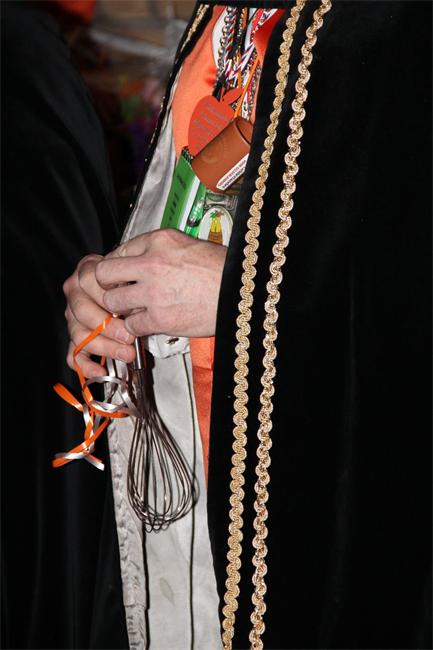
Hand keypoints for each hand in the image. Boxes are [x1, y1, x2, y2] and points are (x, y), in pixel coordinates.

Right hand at [63, 254, 134, 376]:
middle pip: (83, 312)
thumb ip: (130, 285)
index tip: (132, 309)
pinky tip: (100, 372)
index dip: (112, 299)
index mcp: (86, 273)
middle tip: (130, 336)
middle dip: (109, 327)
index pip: (91, 284)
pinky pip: (73, 355)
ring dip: (105, 347)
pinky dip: (86, 366)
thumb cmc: (130, 282)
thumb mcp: (132, 275)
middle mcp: (75, 293)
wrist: (126, 290)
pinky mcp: (75, 337)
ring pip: (79, 335)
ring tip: (127, 353)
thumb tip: (139, 306)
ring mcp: (73, 317)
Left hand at [96, 229, 226, 337]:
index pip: (118, 250)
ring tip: (135, 309)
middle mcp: (152, 263)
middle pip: (104, 274)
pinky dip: (137, 328)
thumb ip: (161, 251)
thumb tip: (139, 261)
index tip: (121, 275)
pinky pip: (131, 325)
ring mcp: (153, 292)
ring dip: (121, 308)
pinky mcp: (159, 318)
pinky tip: (149, 323)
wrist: (242, 294)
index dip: (118, 266)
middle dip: (109, 286)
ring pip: (113, 302)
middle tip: (119, 292)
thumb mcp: (189, 245)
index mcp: (160, 241)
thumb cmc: (222, 272)